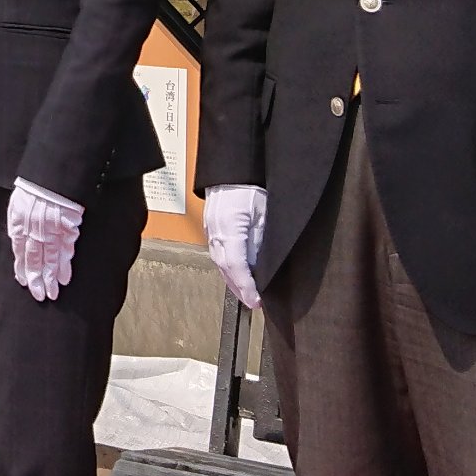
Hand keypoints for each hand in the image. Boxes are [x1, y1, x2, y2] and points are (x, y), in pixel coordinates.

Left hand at [7, 180, 84, 302]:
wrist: (54, 172)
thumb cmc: (35, 186)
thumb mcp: (17, 203)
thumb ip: (17, 223)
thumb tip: (18, 242)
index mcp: (20, 222)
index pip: (20, 251)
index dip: (22, 268)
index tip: (24, 282)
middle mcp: (34, 229)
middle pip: (34, 259)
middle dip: (36, 280)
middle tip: (39, 296)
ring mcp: (52, 229)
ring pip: (50, 258)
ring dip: (51, 278)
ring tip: (52, 293)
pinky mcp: (68, 226)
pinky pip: (66, 250)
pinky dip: (65, 265)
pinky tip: (64, 278)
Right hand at [202, 186, 266, 309]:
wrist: (231, 171)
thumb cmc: (250, 187)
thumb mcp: (264, 214)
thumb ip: (261, 241)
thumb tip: (263, 267)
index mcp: (229, 227)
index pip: (236, 265)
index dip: (246, 285)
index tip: (256, 300)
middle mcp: (216, 233)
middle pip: (226, 269)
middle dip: (239, 289)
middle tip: (254, 304)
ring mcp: (210, 232)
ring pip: (220, 264)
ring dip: (233, 281)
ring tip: (246, 295)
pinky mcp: (211, 230)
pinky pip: (218, 255)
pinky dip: (228, 269)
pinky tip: (237, 275)